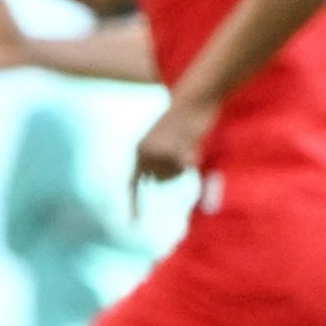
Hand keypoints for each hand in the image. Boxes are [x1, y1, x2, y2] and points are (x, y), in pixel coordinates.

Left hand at [130, 96, 214, 211]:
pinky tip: (193, 145)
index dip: (133, 204)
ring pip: (175, 176)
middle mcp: (146, 154)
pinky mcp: (179, 154)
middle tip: (180, 148)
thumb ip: (153, 159)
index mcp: (139, 149)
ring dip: (181, 165)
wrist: (193, 101)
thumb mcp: (160, 139)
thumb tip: (152, 179)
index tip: (133, 224)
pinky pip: (188, 169)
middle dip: (171, 171)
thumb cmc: (180, 120)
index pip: (132, 183)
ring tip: (186, 143)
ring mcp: (162, 155)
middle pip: (160, 180)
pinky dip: (192, 160)